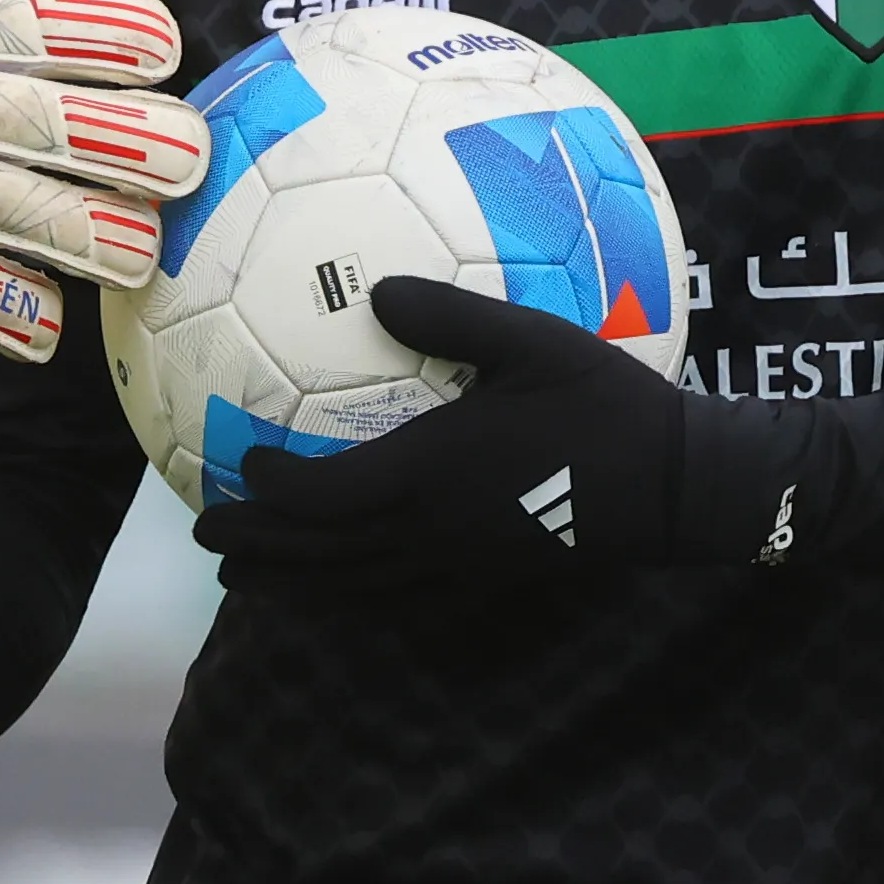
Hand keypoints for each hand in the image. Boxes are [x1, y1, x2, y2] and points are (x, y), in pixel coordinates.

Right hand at [0, 0, 207, 360]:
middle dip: (132, 139)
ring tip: (148, 254)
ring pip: (19, 214)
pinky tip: (49, 332)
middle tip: (194, 157)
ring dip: (93, 237)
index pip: (37, 21)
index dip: (111, 30)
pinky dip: (3, 313)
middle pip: (49, 120)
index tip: (171, 44)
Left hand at [197, 276, 687, 589]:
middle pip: (322, 554)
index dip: (272, 489)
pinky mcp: (488, 574)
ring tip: (247, 583)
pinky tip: (344, 588)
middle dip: (259, 550)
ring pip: (356, 584)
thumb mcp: (531, 342)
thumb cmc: (604, 406)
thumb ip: (449, 317)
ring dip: (295, 582)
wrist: (676, 487)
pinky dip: (354, 594)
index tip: (236, 463)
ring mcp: (459, 560)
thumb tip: (374, 289)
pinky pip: (402, 594)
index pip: (324, 497)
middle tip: (207, 544)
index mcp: (428, 474)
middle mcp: (431, 529)